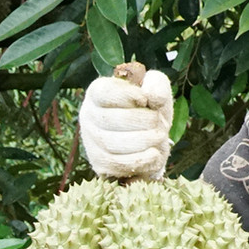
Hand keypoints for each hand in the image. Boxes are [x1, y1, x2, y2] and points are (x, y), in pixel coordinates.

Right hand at [78, 62, 173, 180]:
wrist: (149, 138)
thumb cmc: (148, 109)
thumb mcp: (156, 89)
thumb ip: (156, 85)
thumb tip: (151, 97)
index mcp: (97, 92)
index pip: (104, 93)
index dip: (127, 96)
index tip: (145, 100)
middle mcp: (88, 115)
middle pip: (109, 120)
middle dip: (141, 121)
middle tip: (158, 122)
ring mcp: (90, 140)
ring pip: (111, 143)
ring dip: (142, 140)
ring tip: (159, 136)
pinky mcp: (98, 162)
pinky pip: (116, 163)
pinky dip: (139, 159)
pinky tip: (155, 153)